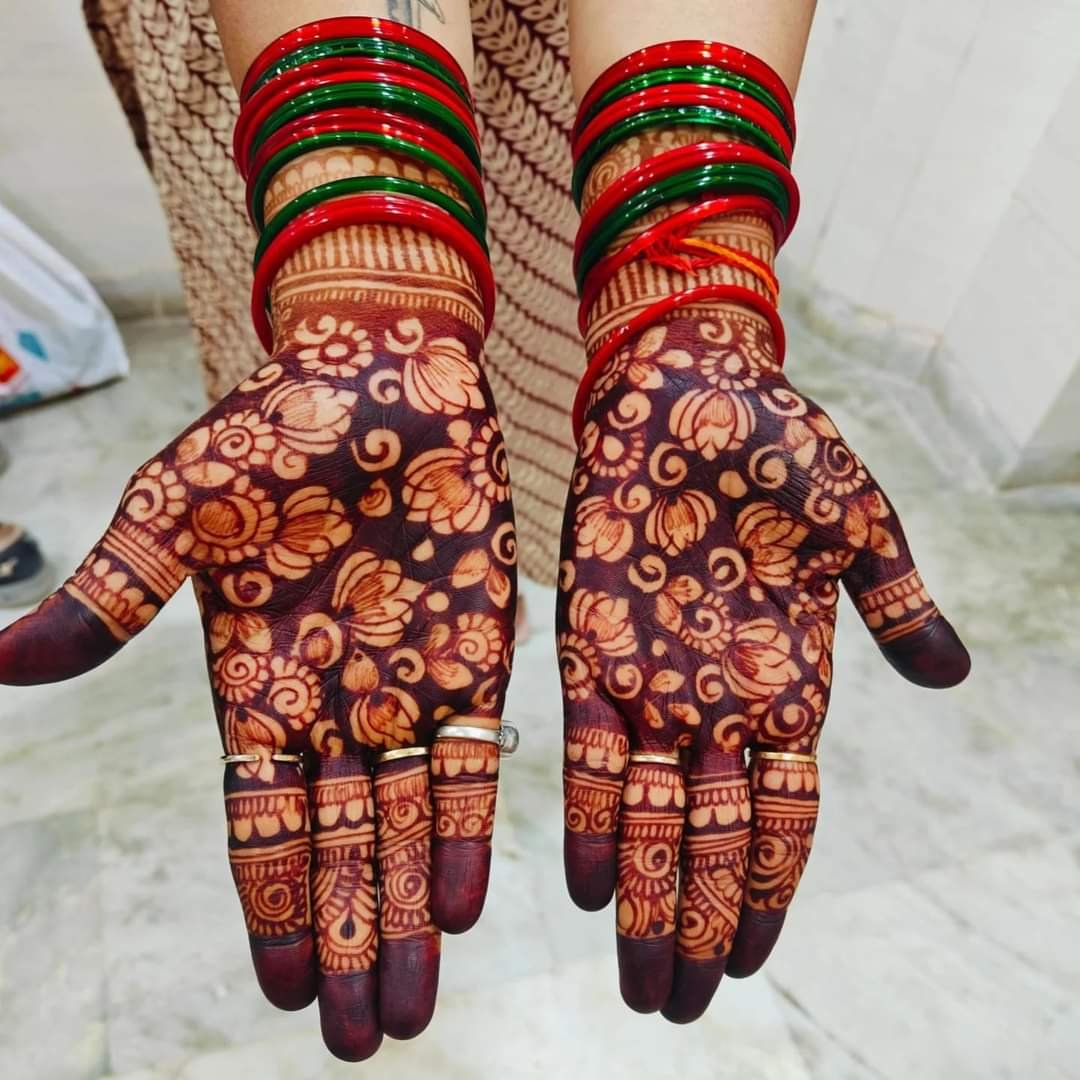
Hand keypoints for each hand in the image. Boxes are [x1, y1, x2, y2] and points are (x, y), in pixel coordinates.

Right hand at [0, 307, 516, 1059]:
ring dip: (408, 915)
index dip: (272, 906)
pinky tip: (462, 906)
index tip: (285, 991)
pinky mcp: (472, 652)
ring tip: (410, 1008)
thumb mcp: (172, 514)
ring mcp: (405, 685)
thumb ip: (109, 597)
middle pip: (338, 848)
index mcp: (253, 686)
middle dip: (348, 940)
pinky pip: (469, 760)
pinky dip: (462, 831)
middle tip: (361, 1041)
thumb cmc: (268, 431)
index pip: (259, 825)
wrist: (378, 375)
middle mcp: (332, 704)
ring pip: (404, 827)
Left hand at [558, 309, 967, 1021]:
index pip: (783, 820)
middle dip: (696, 922)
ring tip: (637, 978)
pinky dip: (592, 817)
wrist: (688, 385)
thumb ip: (896, 601)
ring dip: (645, 897)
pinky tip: (588, 884)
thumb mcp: (858, 523)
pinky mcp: (590, 644)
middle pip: (712, 840)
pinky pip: (589, 749)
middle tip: (674, 1006)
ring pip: (651, 816)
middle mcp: (716, 700)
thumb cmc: (781, 446)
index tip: (748, 963)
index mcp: (788, 685)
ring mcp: (652, 679)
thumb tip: (957, 677)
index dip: (768, 894)